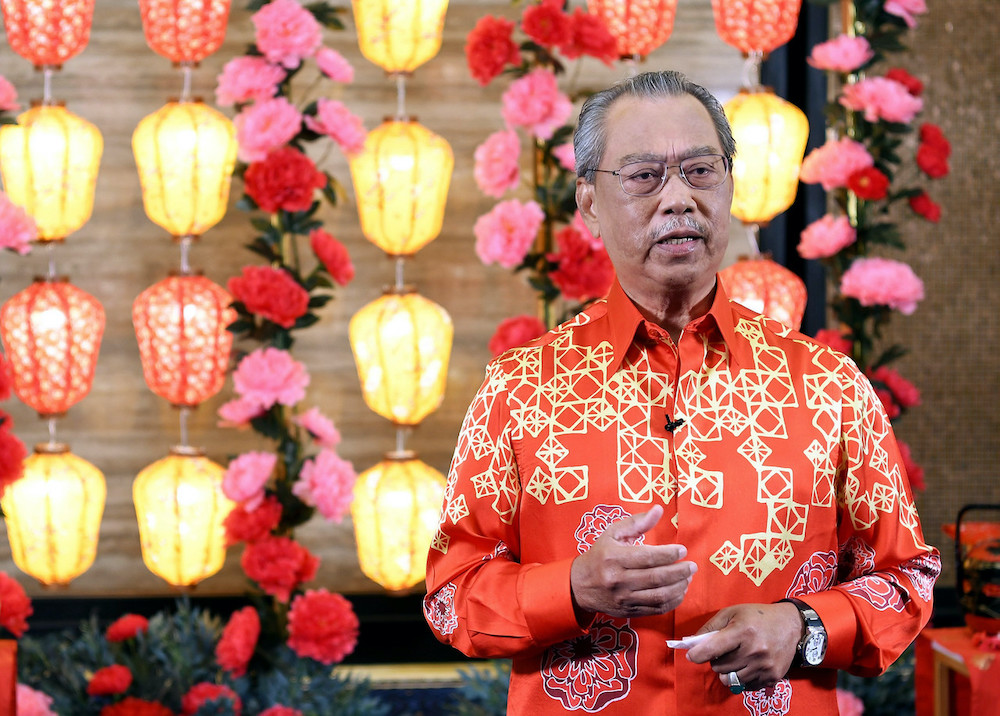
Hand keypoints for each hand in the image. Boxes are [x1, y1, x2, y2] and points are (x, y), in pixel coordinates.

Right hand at [569, 504, 696, 618]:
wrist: (580, 585)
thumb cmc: (599, 555)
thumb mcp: (613, 533)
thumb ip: (637, 522)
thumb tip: (659, 510)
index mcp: (613, 557)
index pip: (647, 557)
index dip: (668, 554)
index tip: (682, 550)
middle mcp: (618, 579)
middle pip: (656, 578)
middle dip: (679, 572)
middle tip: (692, 566)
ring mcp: (624, 598)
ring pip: (658, 596)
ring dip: (678, 587)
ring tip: (688, 578)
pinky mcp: (629, 611)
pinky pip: (656, 609)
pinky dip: (672, 601)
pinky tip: (679, 591)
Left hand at [685, 602, 802, 691]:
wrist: (791, 625)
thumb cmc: (757, 616)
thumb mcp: (732, 612)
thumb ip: (711, 627)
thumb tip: (691, 643)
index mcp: (742, 631)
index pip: (712, 649)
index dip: (697, 654)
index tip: (691, 656)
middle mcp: (754, 651)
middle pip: (719, 667)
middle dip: (716, 660)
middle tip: (723, 650)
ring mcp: (764, 666)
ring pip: (731, 679)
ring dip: (728, 670)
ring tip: (735, 657)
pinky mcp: (772, 677)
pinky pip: (746, 686)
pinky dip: (741, 678)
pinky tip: (747, 665)